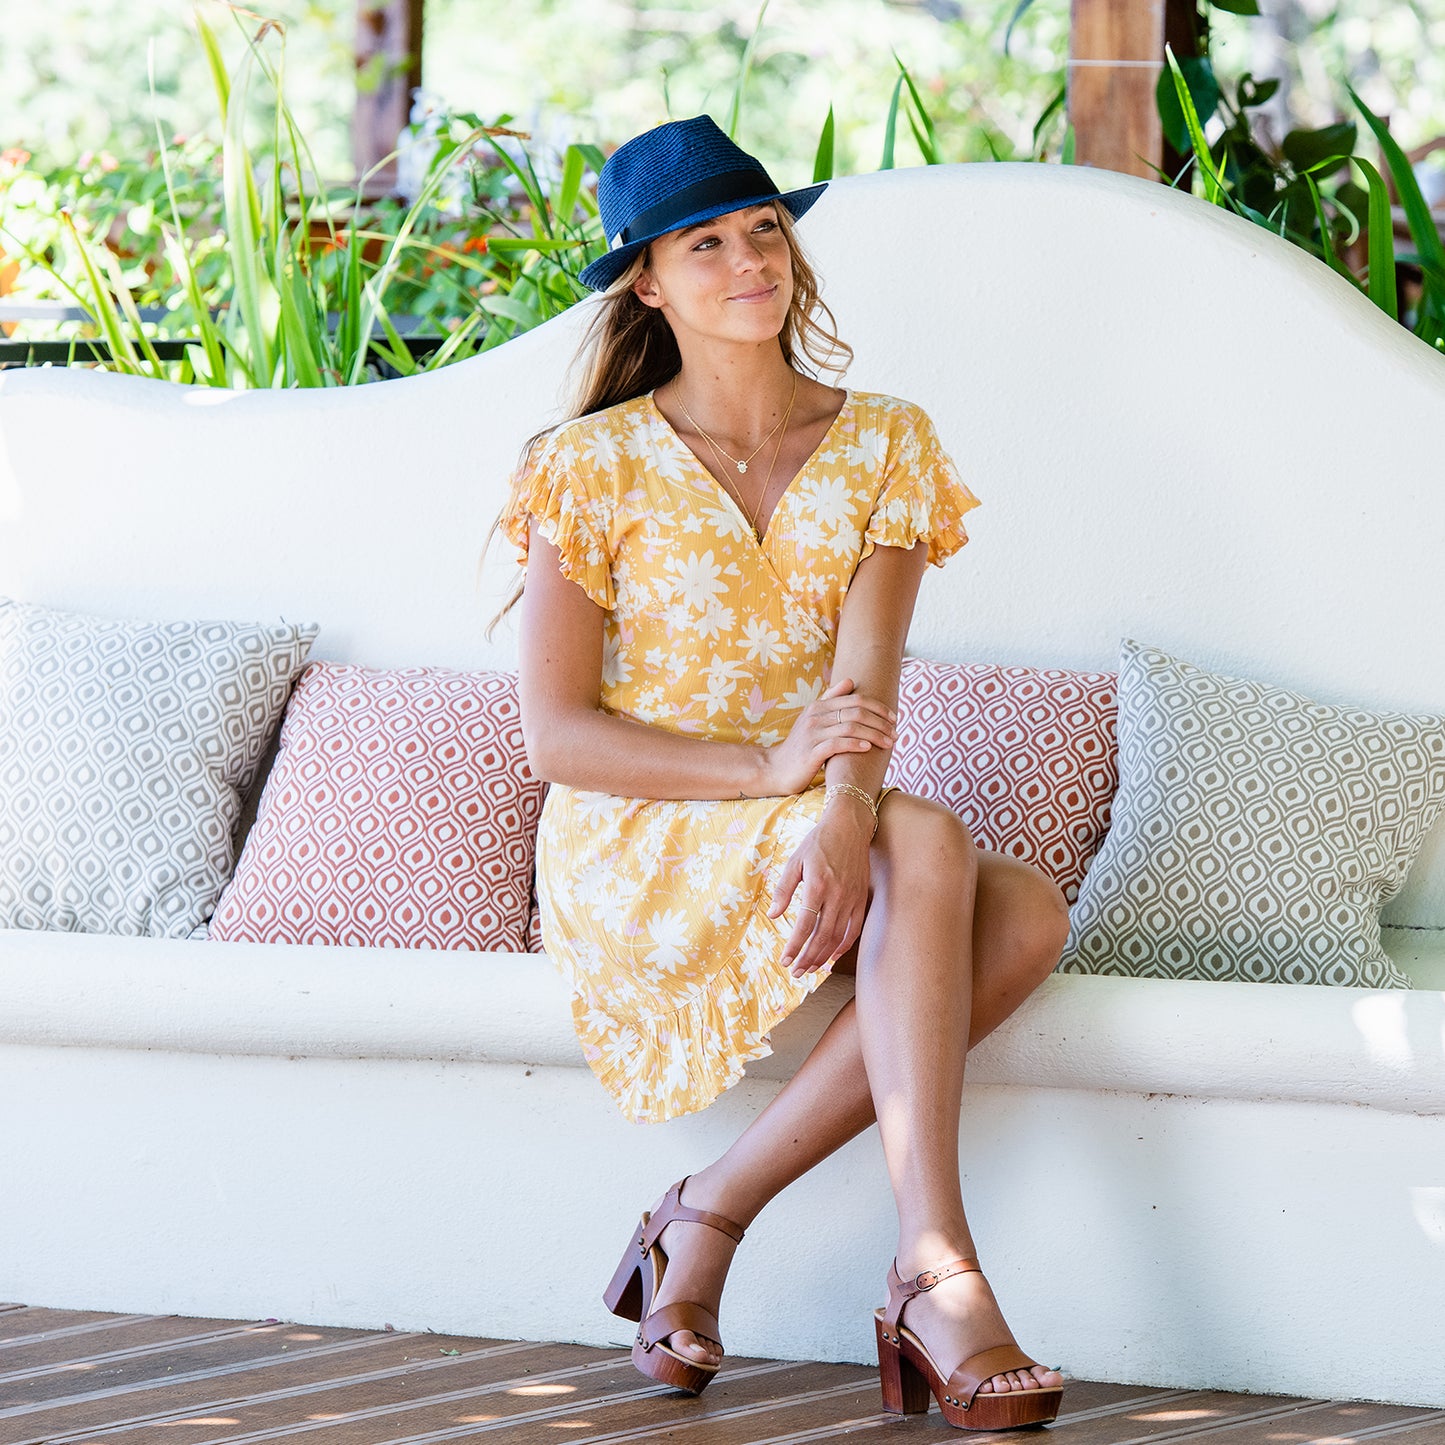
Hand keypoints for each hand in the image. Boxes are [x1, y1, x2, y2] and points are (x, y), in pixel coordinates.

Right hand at [760, 677, 894, 795]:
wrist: (775, 769)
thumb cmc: (801, 746)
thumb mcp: (813, 719)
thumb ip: (830, 700)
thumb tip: (849, 680)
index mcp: (818, 706)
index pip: (855, 699)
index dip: (878, 707)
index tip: (894, 718)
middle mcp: (815, 716)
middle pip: (856, 712)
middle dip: (880, 722)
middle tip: (896, 733)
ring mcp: (812, 734)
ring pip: (850, 727)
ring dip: (874, 734)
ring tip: (889, 743)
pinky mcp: (811, 752)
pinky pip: (837, 744)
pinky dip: (855, 744)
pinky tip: (868, 748)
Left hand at [767, 801, 873, 977]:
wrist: (849, 827)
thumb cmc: (819, 843)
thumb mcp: (795, 861)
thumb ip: (784, 890)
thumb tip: (773, 915)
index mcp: (817, 885)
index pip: (804, 925)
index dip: (794, 946)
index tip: (785, 960)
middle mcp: (836, 895)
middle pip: (822, 936)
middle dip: (808, 958)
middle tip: (796, 972)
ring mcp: (851, 898)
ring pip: (838, 937)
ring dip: (824, 957)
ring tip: (811, 969)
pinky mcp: (861, 898)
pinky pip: (855, 929)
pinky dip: (844, 945)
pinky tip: (833, 956)